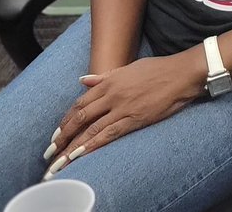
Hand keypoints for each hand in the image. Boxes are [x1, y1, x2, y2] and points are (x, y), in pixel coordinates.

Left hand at [43, 51, 204, 176]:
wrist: (182, 73)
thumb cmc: (158, 69)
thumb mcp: (129, 68)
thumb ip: (105, 76)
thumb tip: (83, 81)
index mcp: (110, 80)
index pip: (80, 103)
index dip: (66, 120)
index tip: (56, 134)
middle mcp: (111, 94)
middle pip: (80, 117)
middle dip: (62, 137)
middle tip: (50, 153)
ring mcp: (122, 107)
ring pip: (90, 129)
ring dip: (71, 147)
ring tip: (58, 163)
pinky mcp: (133, 119)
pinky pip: (107, 135)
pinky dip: (91, 146)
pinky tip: (79, 156)